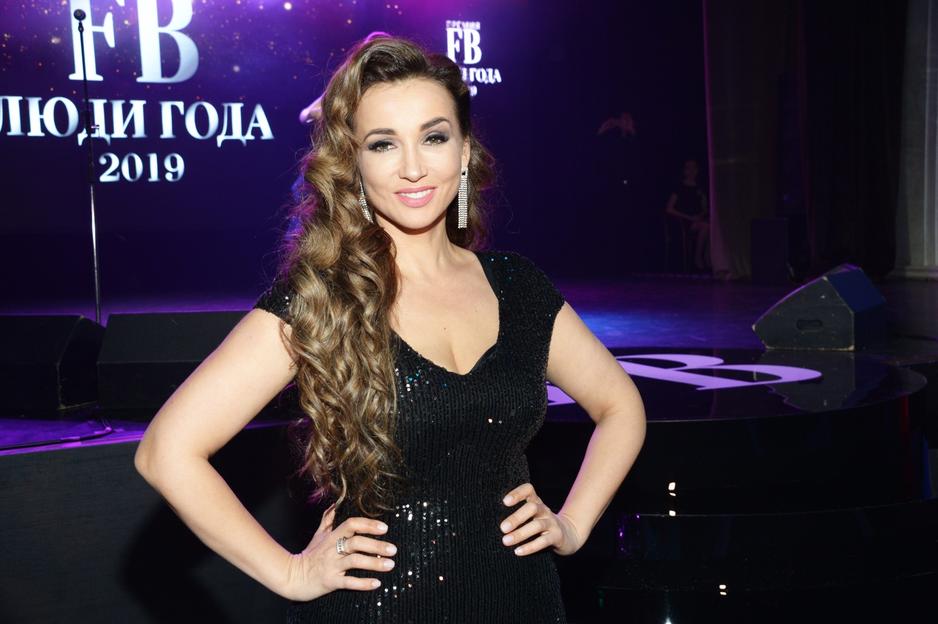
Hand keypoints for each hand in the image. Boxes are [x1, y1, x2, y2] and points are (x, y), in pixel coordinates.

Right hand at [280, 504, 397, 601]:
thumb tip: (334, 505)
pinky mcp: (330, 582)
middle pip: (356, 543)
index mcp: (332, 537)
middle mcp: (332, 550)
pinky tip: (376, 583)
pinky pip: (348, 582)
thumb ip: (328, 521)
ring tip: (390, 565)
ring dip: (374, 563)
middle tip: (393, 549)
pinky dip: (363, 583)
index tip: (384, 528)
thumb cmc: (309, 556)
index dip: (368, 525)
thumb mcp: (318, 536)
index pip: (351, 525)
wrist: (292, 577)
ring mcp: (331, 566)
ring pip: (354, 561)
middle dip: (376, 545)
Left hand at [499, 483, 584, 556]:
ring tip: (506, 541)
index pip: (528, 490)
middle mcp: (544, 510)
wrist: (568, 535)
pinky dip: (530, 547)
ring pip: (537, 525)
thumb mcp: (531, 516)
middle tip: (502, 528)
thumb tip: (489, 522)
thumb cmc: (540, 525)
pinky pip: (544, 541)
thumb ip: (517, 516)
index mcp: (536, 502)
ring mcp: (552, 523)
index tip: (505, 502)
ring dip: (520, 534)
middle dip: (516, 517)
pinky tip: (518, 551)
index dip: (518, 493)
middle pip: (532, 507)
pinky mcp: (557, 536)